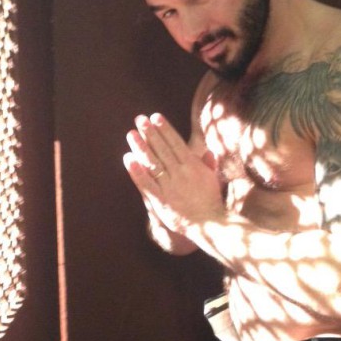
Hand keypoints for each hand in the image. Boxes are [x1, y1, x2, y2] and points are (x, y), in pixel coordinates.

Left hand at [123, 113, 223, 233]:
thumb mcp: (213, 179)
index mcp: (193, 166)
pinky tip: (128, 159)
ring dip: (141, 147)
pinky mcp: (161, 200)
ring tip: (131, 134)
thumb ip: (208, 164)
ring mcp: (170, 186)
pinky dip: (136, 171)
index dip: (165, 129)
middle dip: (150, 133)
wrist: (209, 224)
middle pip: (162, 149)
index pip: (176, 142)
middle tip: (140, 119)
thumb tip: (208, 152)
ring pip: (153, 163)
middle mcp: (181, 173)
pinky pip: (146, 183)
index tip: (155, 117)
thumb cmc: (211, 201)